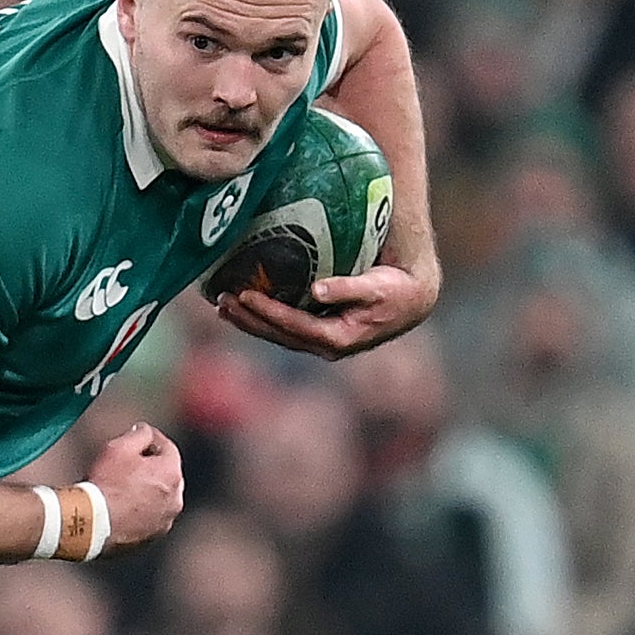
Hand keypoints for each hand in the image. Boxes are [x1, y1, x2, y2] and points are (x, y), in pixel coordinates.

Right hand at [88, 421, 184, 553]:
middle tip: (127, 462)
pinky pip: (151, 516)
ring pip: (160, 496)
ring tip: (122, 487)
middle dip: (150, 466)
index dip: (150, 439)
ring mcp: (165, 520)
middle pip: (166, 473)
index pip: (167, 447)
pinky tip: (122, 506)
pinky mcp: (153, 537)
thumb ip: (139, 434)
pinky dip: (141, 509)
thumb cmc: (105, 484)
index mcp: (171, 474)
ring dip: (147, 489)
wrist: (91, 525)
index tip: (135, 436)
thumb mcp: (119, 447)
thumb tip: (146, 432)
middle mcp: (175, 498)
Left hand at [218, 261, 437, 358]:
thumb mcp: (377, 288)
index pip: (294, 326)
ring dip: (250, 322)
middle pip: (279, 335)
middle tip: (222, 301)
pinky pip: (285, 329)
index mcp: (337, 338)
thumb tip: (317, 290)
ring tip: (223, 306)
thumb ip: (347, 289)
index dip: (268, 312)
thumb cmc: (396, 291)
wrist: (412, 303)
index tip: (244, 296)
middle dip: (249, 319)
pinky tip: (245, 309)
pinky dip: (263, 320)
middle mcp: (326, 346)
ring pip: (278, 335)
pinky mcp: (320, 334)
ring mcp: (322, 342)